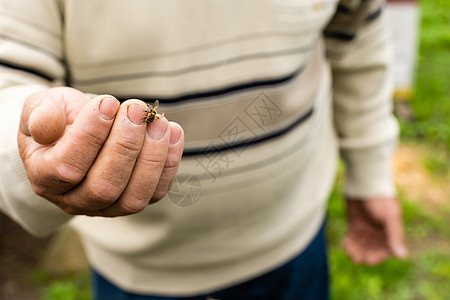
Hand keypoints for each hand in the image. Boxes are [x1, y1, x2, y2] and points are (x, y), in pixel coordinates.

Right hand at [18, 87, 183, 216]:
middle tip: (136, 110)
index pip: (67, 166)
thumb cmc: (60, 118)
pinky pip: (156, 192)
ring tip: (158, 123)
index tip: (107, 102)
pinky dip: (169, 163)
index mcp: (44, 177)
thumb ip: (41, 113)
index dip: (90, 135)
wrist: (78, 132)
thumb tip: (48, 126)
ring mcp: (107, 206)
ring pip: (133, 197)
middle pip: (103, 187)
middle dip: (125, 146)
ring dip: (152, 158)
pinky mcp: (134, 200)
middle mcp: (75, 200)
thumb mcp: (42, 107)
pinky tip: (173, 132)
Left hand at [342, 197, 407, 264]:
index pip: (385, 251)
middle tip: (354, 256)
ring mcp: (367, 228)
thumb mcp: (389, 217)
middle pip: (371, 249)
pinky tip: (345, 243)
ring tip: (348, 249)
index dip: (376, 257)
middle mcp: (379, 231)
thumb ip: (395, 235)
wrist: (364, 183)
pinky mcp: (355, 223)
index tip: (367, 260)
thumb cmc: (380, 199)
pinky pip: (352, 237)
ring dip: (355, 249)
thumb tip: (402, 256)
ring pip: (361, 245)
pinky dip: (349, 242)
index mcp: (390, 231)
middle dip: (363, 254)